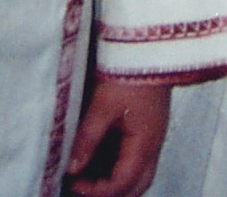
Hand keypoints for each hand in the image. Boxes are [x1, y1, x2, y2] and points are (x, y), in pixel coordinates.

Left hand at [65, 77, 170, 196]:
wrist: (149, 44)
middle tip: (83, 187)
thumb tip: (72, 168)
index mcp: (144, 144)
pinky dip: (120, 166)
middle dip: (111, 193)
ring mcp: (154, 135)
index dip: (97, 191)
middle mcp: (153, 145)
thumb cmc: (130, 72)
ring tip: (89, 176)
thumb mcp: (103, 105)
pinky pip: (138, 158)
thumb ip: (87, 139)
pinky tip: (101, 159)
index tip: (74, 184)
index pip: (122, 183)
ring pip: (139, 174)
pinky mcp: (151, 125)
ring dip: (117, 182)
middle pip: (137, 186)